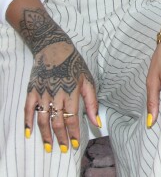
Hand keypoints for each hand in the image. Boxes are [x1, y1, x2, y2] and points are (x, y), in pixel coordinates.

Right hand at [21, 10, 97, 152]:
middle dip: (61, 138)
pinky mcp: (32, 90)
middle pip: (57, 122)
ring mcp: (42, 93)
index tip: (76, 144)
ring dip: (45, 135)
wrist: (54, 47)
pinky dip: (27, 122)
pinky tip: (28, 133)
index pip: (72, 118)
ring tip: (49, 146)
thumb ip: (92, 101)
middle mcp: (56, 95)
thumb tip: (97, 121)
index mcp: (71, 92)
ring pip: (42, 119)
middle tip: (64, 149)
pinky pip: (28, 109)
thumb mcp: (87, 79)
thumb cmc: (74, 63)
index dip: (74, 133)